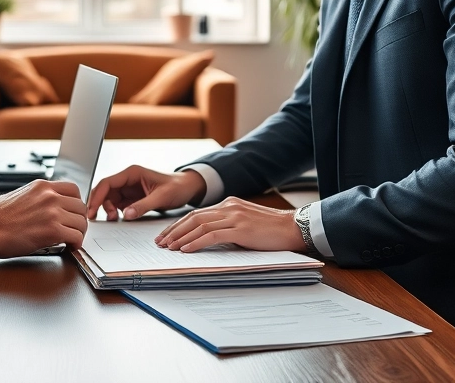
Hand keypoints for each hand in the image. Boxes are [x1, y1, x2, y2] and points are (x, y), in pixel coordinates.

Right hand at [0, 180, 89, 257]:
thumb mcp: (19, 195)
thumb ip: (37, 198)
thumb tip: (45, 207)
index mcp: (41, 186)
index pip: (73, 189)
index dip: (76, 203)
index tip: (73, 212)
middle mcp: (50, 196)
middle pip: (80, 206)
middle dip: (79, 220)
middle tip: (74, 229)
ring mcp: (52, 212)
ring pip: (81, 222)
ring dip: (78, 233)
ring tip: (71, 240)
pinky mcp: (53, 230)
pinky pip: (76, 236)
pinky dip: (76, 243)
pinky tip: (70, 247)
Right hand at [86, 165, 206, 220]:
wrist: (187, 189)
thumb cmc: (177, 187)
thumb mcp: (161, 197)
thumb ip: (143, 206)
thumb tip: (126, 215)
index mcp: (132, 173)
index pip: (107, 182)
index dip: (97, 196)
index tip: (92, 209)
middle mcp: (127, 180)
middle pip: (104, 191)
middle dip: (98, 204)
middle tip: (95, 218)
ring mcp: (128, 190)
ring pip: (108, 199)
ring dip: (106, 209)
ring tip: (113, 220)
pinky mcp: (131, 199)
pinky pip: (116, 205)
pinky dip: (113, 213)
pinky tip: (117, 219)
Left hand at [155, 197, 303, 252]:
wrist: (293, 228)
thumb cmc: (271, 230)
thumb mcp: (245, 223)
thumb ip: (227, 226)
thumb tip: (207, 239)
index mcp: (229, 204)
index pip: (197, 214)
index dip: (179, 225)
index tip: (167, 235)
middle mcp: (229, 207)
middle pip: (193, 218)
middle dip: (174, 231)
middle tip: (160, 243)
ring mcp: (234, 216)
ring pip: (199, 225)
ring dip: (181, 238)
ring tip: (169, 248)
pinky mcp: (241, 229)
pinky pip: (212, 235)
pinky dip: (196, 242)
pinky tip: (186, 249)